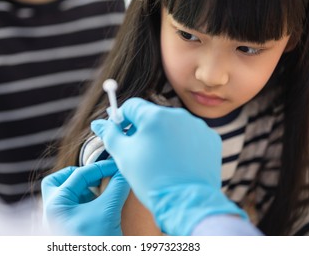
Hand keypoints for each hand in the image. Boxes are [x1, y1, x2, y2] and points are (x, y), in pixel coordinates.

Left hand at [41, 160, 129, 234]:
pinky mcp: (69, 229)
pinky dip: (88, 201)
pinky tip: (102, 204)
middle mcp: (53, 211)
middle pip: (59, 182)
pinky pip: (75, 208)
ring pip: (66, 195)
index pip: (78, 174)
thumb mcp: (106, 212)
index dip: (100, 167)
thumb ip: (116, 187)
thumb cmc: (94, 242)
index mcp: (55, 204)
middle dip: (78, 175)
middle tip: (96, 176)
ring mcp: (60, 221)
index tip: (117, 167)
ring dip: (85, 189)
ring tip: (103, 191)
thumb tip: (123, 172)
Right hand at [91, 97, 247, 234]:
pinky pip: (189, 134)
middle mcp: (178, 115)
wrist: (186, 203)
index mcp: (154, 116)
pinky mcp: (210, 139)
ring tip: (159, 159)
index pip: (132, 106)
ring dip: (162, 135)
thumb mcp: (123, 156)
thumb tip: (98, 123)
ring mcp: (197, 126)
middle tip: (137, 150)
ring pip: (172, 124)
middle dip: (142, 128)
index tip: (120, 132)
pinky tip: (176, 161)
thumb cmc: (151, 179)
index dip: (121, 118)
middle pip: (152, 114)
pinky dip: (181, 143)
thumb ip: (110, 134)